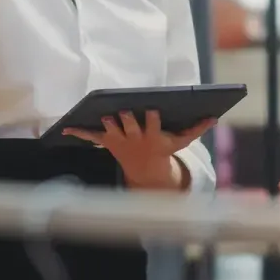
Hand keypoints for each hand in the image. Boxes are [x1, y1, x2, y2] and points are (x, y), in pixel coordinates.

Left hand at [64, 110, 214, 190]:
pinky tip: (64, 127)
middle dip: (125, 119)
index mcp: (152, 135)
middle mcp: (134, 137)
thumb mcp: (181, 141)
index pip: (151, 124)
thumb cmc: (164, 149)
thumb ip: (197, 129)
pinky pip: (90, 136)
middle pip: (128, 125)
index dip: (150, 118)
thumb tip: (215, 118)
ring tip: (101, 114)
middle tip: (122, 111)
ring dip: (105, 123)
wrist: (146, 171)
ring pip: (109, 128)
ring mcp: (119, 140)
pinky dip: (77, 132)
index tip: (151, 108)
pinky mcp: (107, 141)